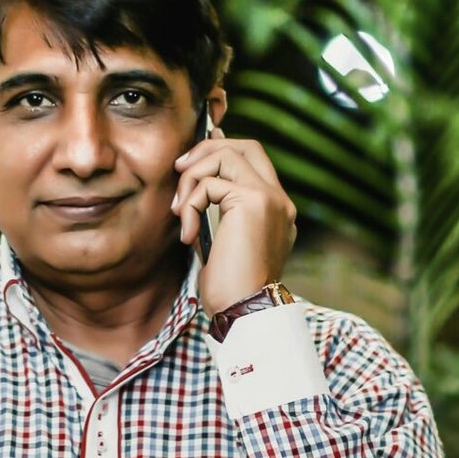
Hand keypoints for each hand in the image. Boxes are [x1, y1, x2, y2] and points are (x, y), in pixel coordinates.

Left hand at [172, 130, 295, 315]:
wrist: (244, 311)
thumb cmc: (231, 287)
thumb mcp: (225, 241)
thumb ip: (220, 210)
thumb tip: (200, 180)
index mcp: (276, 209)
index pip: (254, 160)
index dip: (222, 149)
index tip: (192, 158)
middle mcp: (279, 199)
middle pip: (246, 146)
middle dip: (207, 150)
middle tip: (180, 170)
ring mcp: (269, 197)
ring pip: (226, 154)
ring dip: (192, 176)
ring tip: (180, 209)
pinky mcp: (253, 201)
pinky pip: (210, 183)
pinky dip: (190, 204)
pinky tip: (189, 234)